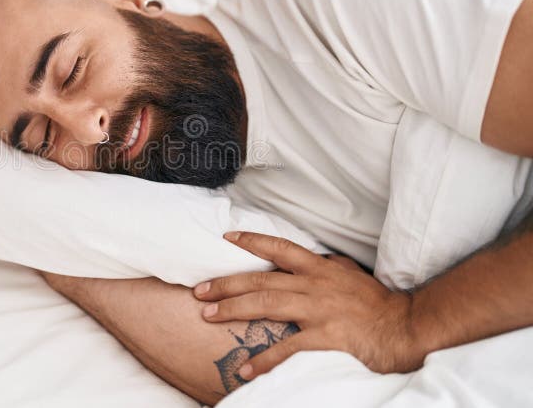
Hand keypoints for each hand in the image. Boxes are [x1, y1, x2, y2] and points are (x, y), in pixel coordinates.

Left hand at [194, 232, 421, 378]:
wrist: (408, 327)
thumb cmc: (378, 304)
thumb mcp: (350, 275)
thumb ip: (328, 267)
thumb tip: (314, 259)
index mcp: (320, 269)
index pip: (280, 248)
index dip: (252, 242)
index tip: (226, 238)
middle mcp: (315, 285)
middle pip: (261, 279)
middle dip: (227, 284)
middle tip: (200, 290)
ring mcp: (319, 311)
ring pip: (267, 304)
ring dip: (233, 310)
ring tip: (208, 315)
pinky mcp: (326, 338)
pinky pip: (288, 349)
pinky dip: (265, 359)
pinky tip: (245, 369)